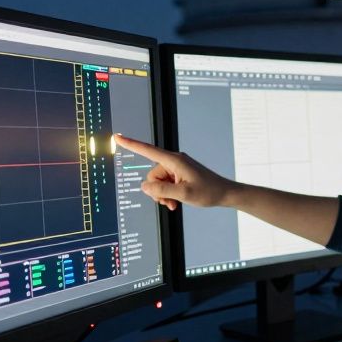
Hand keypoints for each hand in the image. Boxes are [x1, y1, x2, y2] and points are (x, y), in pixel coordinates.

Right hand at [112, 134, 232, 210]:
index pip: (147, 150)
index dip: (131, 144)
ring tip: (175, 204)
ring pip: (158, 182)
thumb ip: (161, 191)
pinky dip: (168, 194)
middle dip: (157, 191)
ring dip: (163, 195)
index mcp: (174, 160)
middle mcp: (173, 161)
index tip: (117, 137)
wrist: (224, 194)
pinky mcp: (179, 174)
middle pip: (151, 175)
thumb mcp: (183, 194)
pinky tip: (176, 202)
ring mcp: (176, 168)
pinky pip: (165, 184)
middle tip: (169, 203)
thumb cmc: (208, 192)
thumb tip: (144, 187)